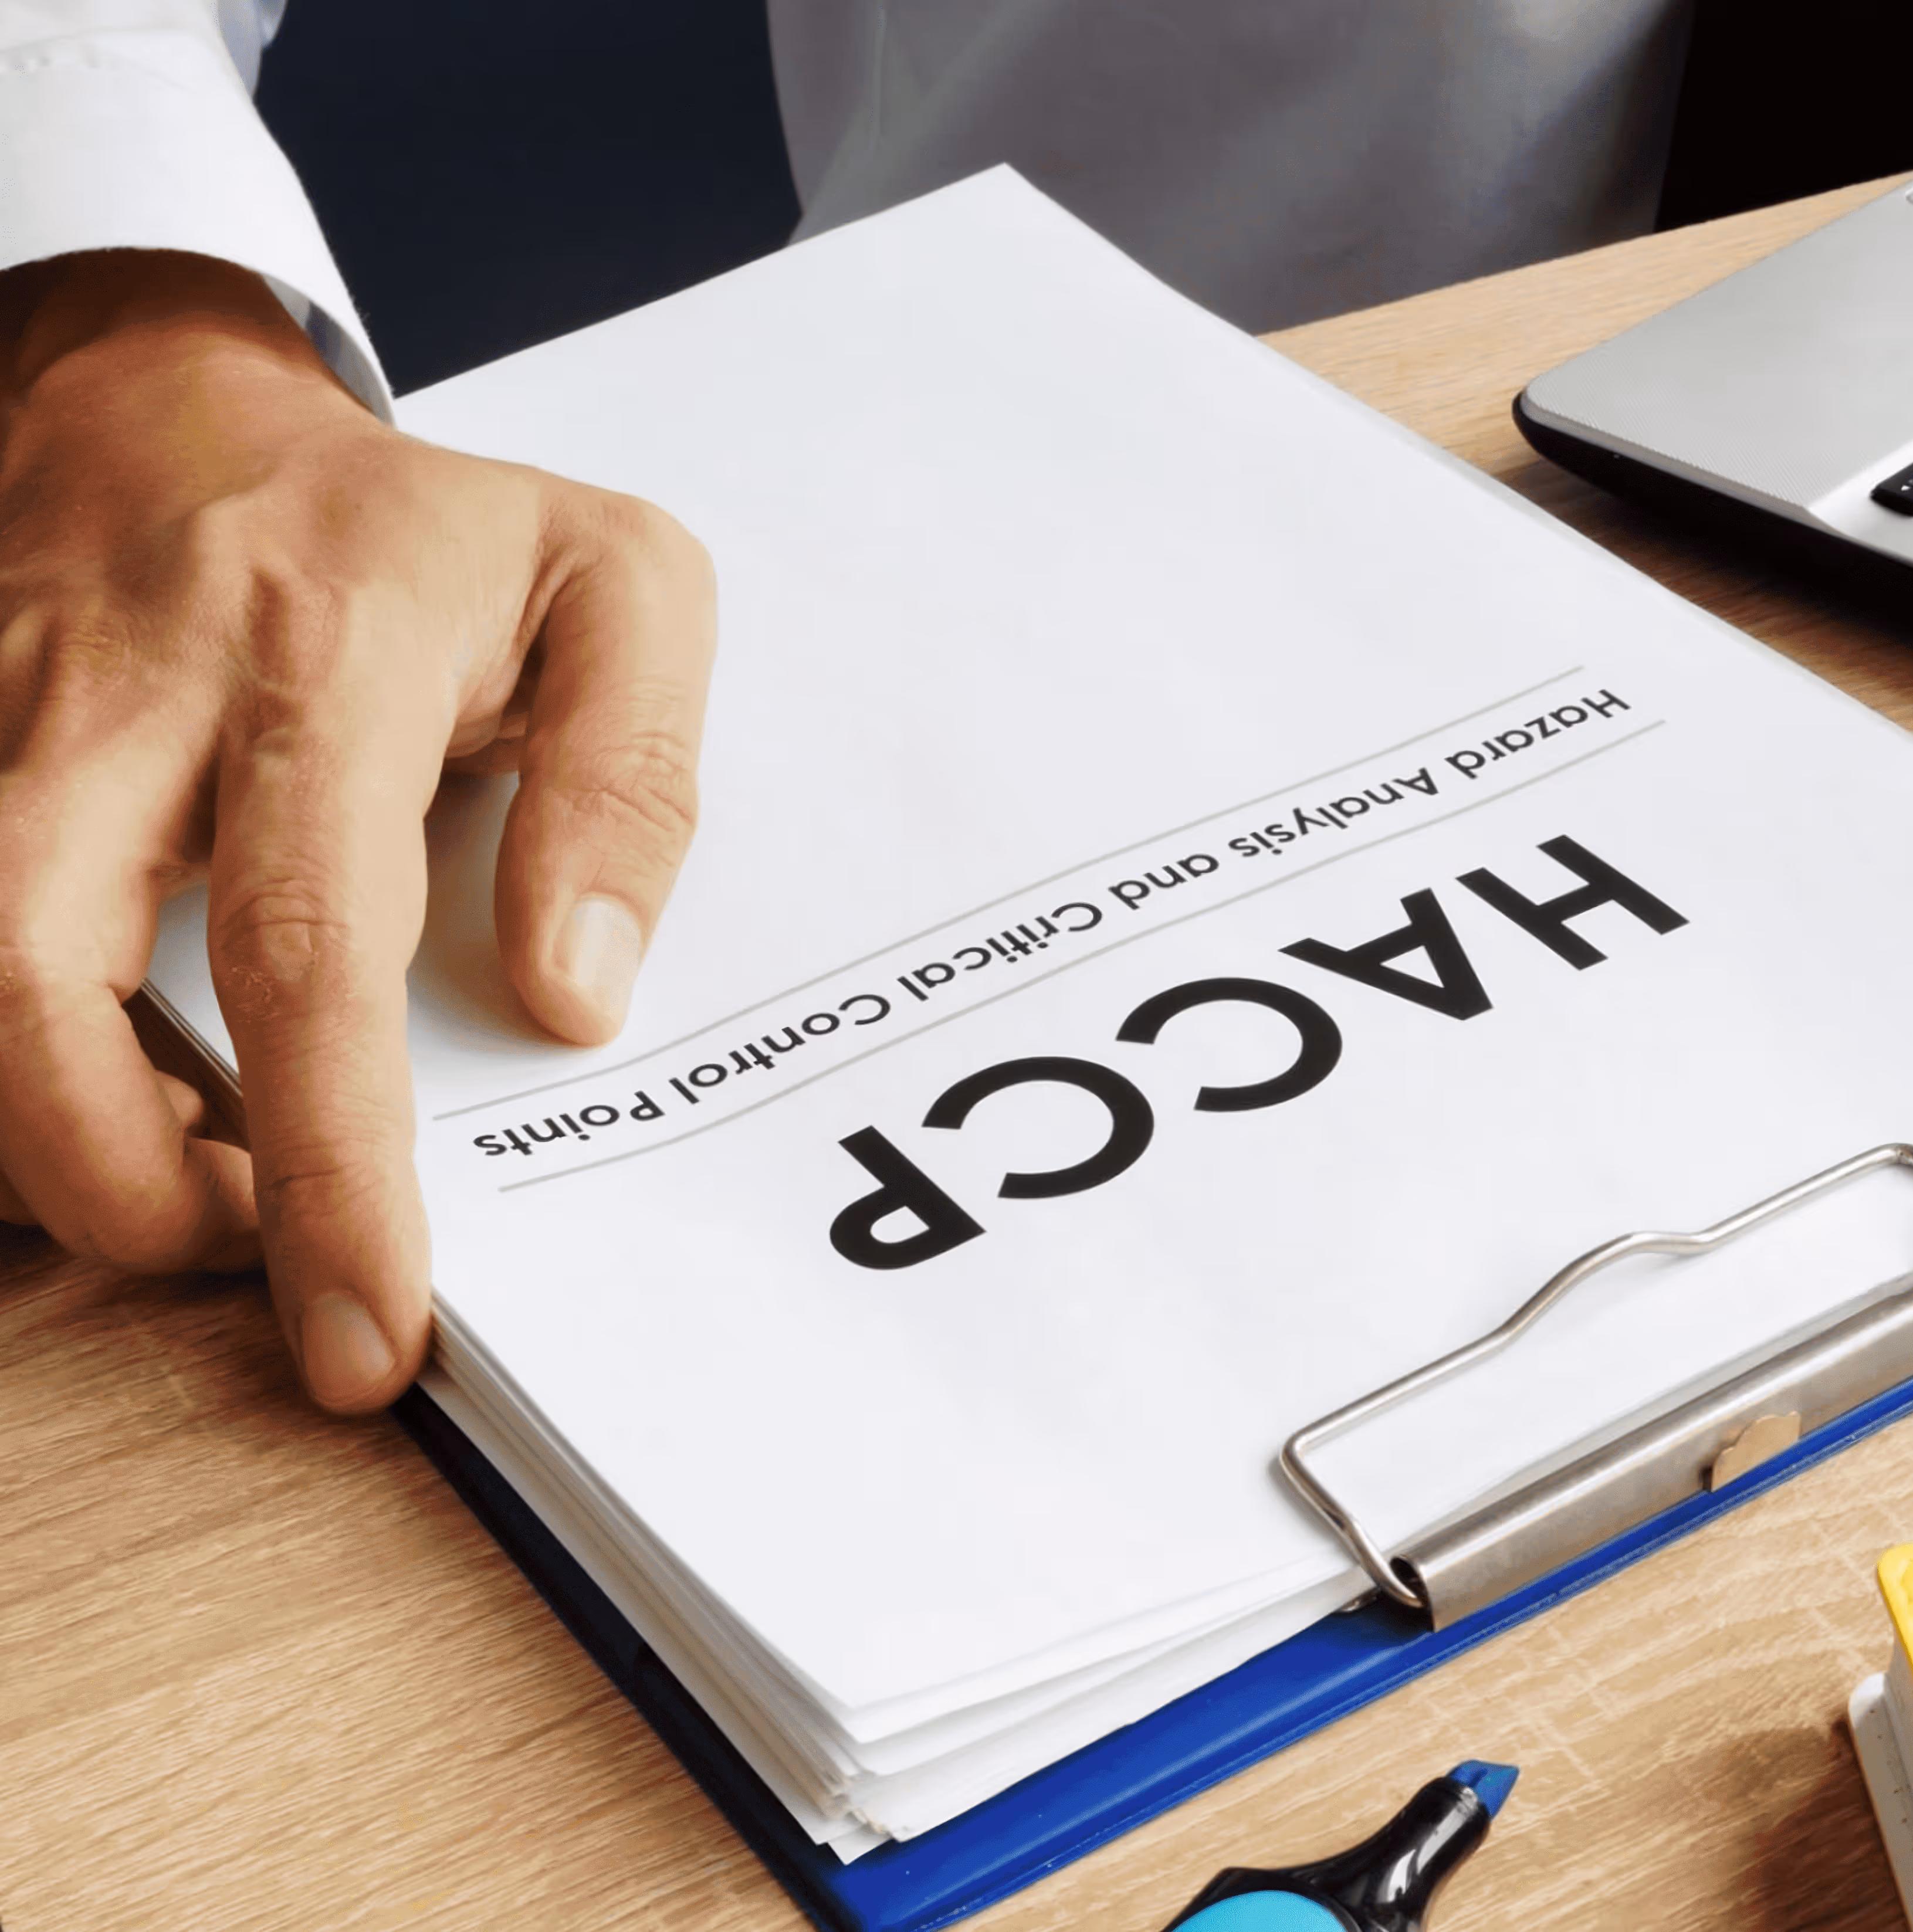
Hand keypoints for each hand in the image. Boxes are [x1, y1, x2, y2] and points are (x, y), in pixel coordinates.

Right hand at [0, 250, 713, 1411]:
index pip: (307, 949)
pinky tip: (103, 1097)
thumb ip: (633, 781)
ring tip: (198, 1177)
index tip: (373, 1318)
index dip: (330, 1163)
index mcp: (318, 653)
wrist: (175, 409)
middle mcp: (117, 694)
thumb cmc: (426, 532)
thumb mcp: (620, 590)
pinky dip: (8, 1079)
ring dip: (49, 1145)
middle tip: (253, 1254)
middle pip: (29, 985)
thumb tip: (573, 996)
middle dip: (120, 1186)